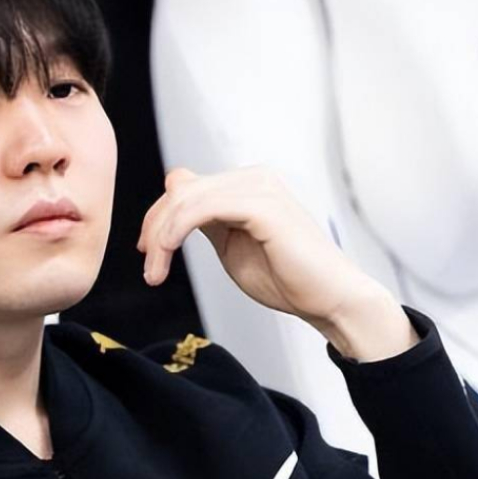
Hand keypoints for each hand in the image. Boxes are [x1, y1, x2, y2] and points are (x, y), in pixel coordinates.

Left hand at [137, 165, 417, 359]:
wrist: (330, 300)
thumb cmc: (286, 278)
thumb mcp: (231, 244)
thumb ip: (205, 221)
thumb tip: (173, 202)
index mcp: (246, 185)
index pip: (186, 185)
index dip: (158, 215)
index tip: (147, 252)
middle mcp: (253, 178)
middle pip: (181, 188)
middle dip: (155, 227)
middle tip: (149, 267)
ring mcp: (260, 188)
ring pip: (187, 198)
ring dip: (162, 236)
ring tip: (155, 272)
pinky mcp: (264, 206)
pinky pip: (203, 208)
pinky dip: (176, 230)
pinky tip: (167, 253)